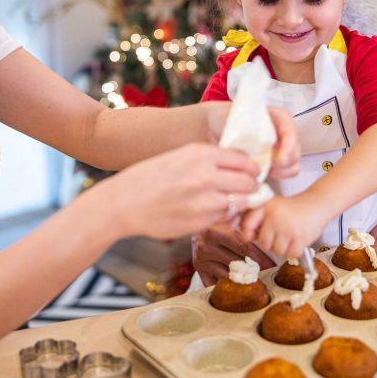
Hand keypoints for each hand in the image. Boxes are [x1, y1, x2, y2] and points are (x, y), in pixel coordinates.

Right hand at [102, 143, 260, 241]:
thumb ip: (208, 159)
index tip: (252, 172)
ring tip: (235, 202)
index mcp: (201, 154)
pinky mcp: (201, 222)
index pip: (244, 160)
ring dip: (242, 203)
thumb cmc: (149, 178)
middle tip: (249, 189)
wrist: (123, 203)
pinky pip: (225, 218)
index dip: (252, 168)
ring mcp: (205, 201)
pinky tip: (216, 212)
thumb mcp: (179, 156)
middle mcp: (206, 176)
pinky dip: (226, 216)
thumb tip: (237, 165)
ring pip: (242, 202)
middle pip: (249, 182)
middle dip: (253, 186)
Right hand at [191, 226, 274, 286]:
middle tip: (269, 275)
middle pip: (237, 262)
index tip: (273, 265)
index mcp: (216, 230)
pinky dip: (226, 285)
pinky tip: (236, 285)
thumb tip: (268, 236)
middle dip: (254, 270)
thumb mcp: (229, 218)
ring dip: (242, 279)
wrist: (195, 219)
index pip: (244, 248)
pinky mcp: (198, 268)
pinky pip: (214, 282)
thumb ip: (245, 225)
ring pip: (227, 275)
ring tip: (256, 280)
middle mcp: (206, 245)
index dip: (260, 258)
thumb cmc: (219, 219)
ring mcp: (201, 259)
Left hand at [203, 103, 299, 179]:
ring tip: (261, 172)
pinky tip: (259, 176)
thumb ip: (248, 132)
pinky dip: (274, 179)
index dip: (289, 146)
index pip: (291, 129)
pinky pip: (283, 175)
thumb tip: (255, 151)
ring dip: (280, 173)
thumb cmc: (225, 120)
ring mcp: (281, 149)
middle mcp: (283, 133)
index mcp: (278, 117)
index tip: (279, 159)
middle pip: (296, 151)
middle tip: (269, 169)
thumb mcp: (235, 120)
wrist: (215, 129)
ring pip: (292, 166)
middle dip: (285, 164)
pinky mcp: (274, 163)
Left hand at [239, 194, 328, 258]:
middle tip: (280, 234)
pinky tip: (298, 241)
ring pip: (277, 251)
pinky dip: (295, 252)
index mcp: (265, 207)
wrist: (317, 203)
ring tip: (290, 236)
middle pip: (263, 243)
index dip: (247, 234)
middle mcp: (274, 216)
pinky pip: (291, 255)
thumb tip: (246, 237)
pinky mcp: (300, 237)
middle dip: (271, 243)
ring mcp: (287, 227)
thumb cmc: (293, 209)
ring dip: (284, 248)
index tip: (253, 235)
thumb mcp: (273, 207)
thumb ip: (257, 220)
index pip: (246, 225)